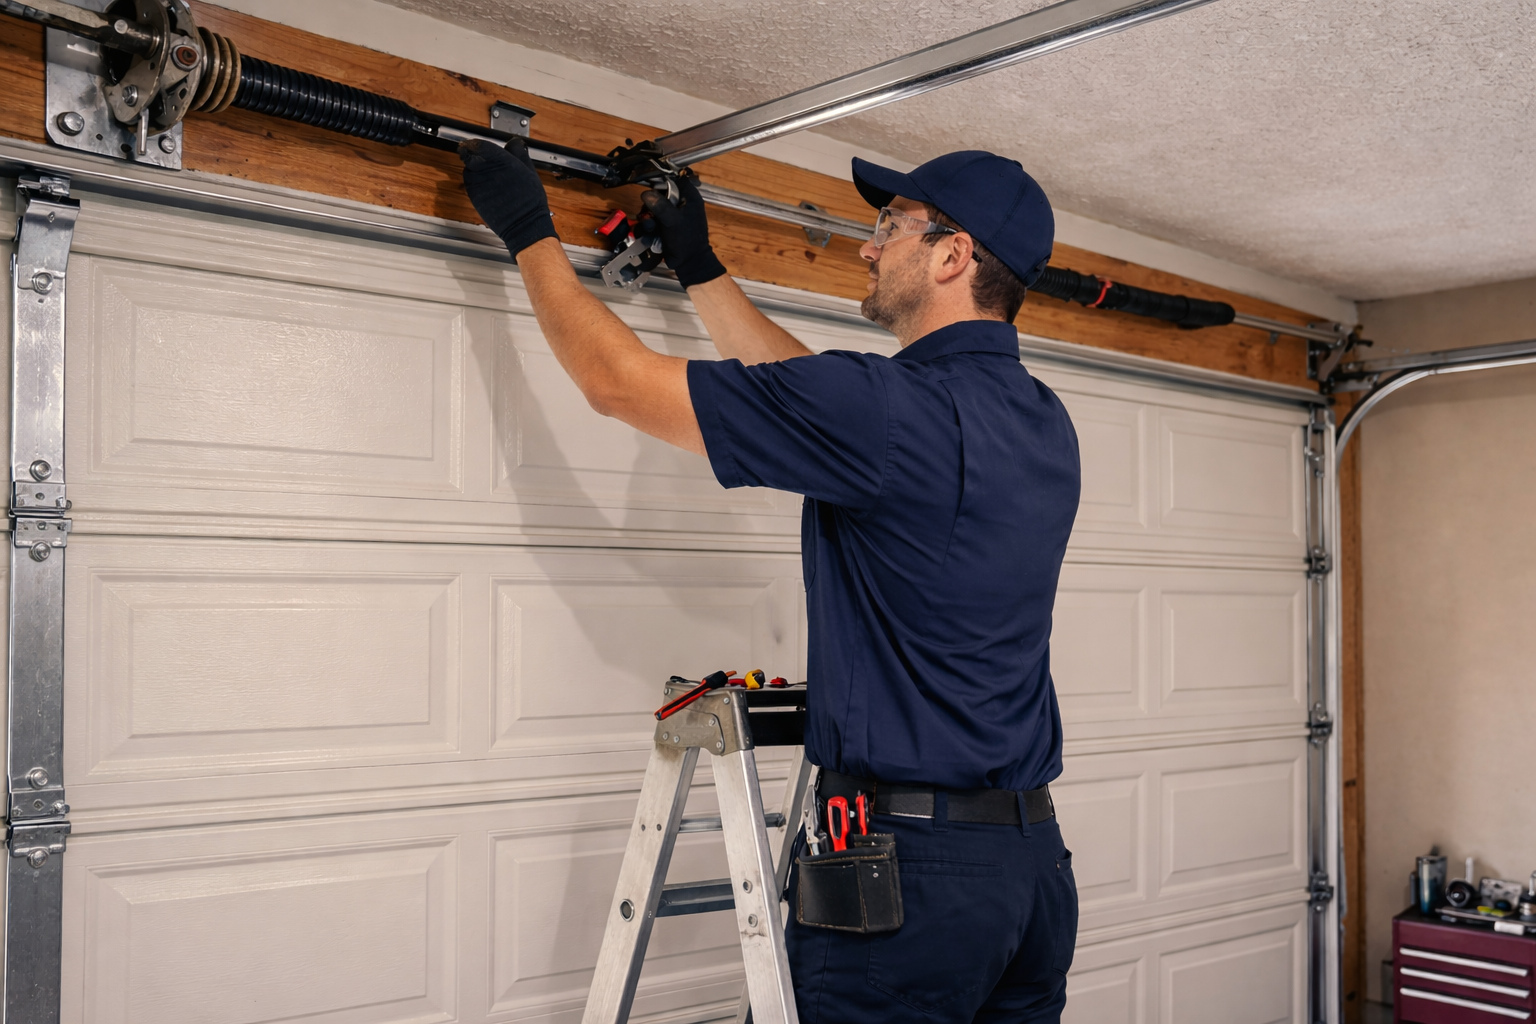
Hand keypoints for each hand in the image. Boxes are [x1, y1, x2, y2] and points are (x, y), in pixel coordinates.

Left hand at [459, 137, 559, 259]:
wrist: (523, 224)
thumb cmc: (529, 200)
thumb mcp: (530, 171)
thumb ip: (519, 154)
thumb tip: (514, 143)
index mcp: (500, 160)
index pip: (479, 144)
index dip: (475, 143)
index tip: (475, 144)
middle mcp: (486, 170)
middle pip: (469, 155)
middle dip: (472, 155)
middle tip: (477, 156)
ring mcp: (478, 184)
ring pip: (468, 169)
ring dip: (473, 169)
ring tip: (486, 174)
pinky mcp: (474, 196)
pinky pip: (469, 184)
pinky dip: (474, 182)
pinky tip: (487, 187)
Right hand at [641, 175, 727, 287]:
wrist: (688, 262)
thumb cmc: (687, 241)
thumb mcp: (673, 220)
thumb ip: (660, 205)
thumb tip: (646, 194)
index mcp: (689, 196)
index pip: (672, 179)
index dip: (660, 183)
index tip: (651, 191)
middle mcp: (681, 202)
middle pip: (658, 194)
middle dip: (651, 205)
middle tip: (651, 215)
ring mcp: (672, 214)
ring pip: (652, 207)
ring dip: (649, 218)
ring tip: (653, 228)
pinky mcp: (665, 224)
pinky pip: (652, 219)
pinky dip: (650, 226)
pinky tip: (652, 234)